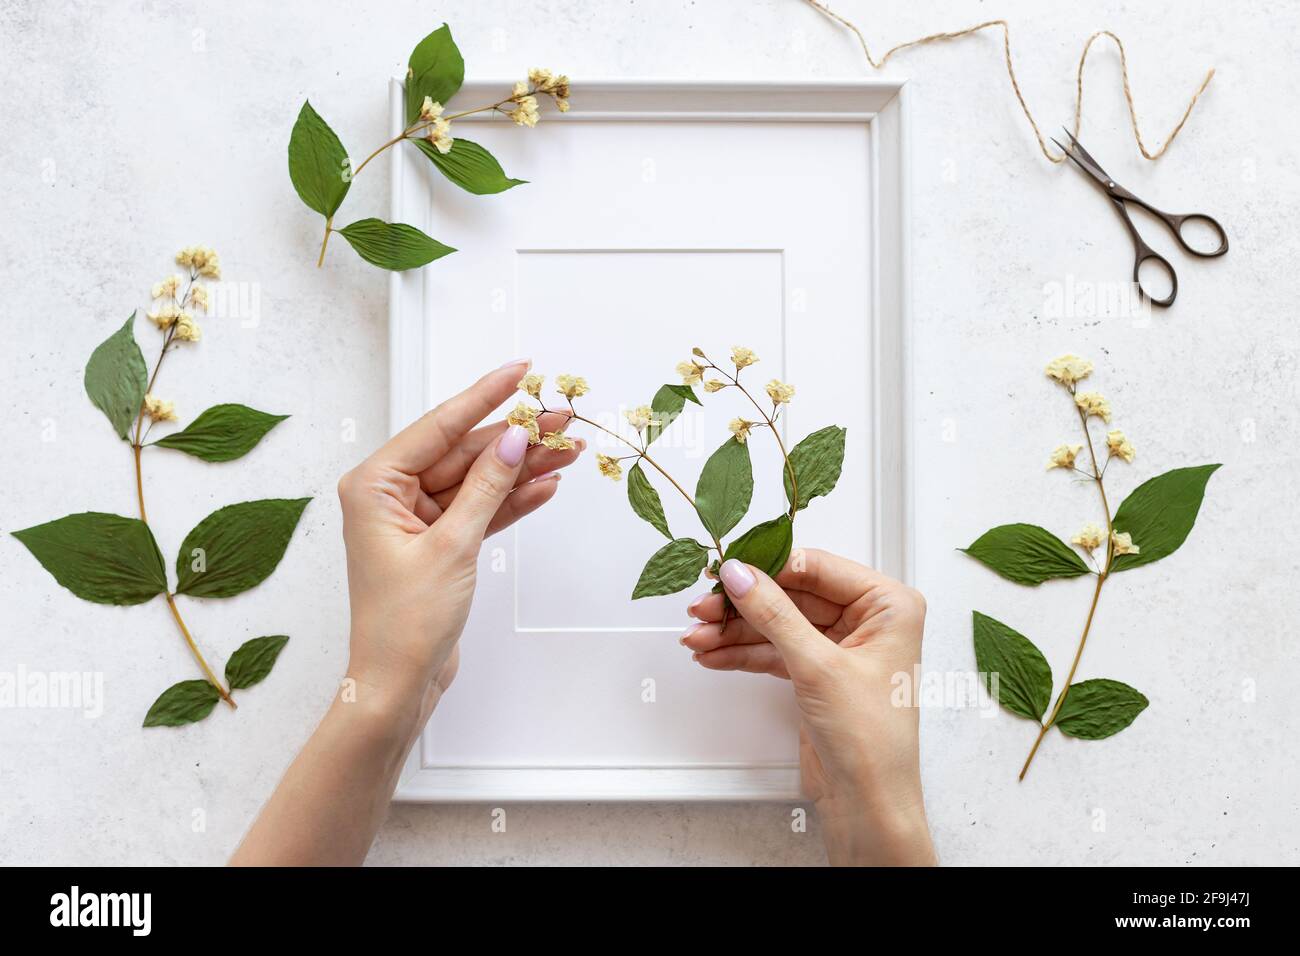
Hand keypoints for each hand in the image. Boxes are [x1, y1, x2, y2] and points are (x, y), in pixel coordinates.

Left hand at [338, 360, 583, 729]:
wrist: (398, 685)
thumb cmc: (404, 623)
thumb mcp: (452, 546)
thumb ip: (486, 487)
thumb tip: (514, 439)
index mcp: (374, 485)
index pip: (439, 427)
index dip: (485, 396)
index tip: (521, 369)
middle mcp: (390, 495)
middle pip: (464, 451)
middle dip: (515, 437)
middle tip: (563, 418)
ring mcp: (417, 520)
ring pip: (479, 480)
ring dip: (523, 467)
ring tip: (570, 449)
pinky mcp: (440, 544)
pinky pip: (482, 509)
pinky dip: (514, 500)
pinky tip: (549, 483)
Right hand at [683, 549, 934, 865]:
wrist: (867, 803)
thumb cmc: (872, 741)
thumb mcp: (818, 666)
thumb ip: (774, 614)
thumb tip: (741, 575)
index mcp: (889, 605)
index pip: (817, 568)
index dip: (768, 567)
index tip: (728, 569)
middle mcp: (869, 621)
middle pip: (792, 596)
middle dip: (744, 605)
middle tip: (704, 606)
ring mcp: (841, 648)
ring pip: (778, 624)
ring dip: (736, 631)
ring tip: (698, 636)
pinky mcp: (818, 674)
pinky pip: (775, 650)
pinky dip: (743, 653)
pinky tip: (714, 654)